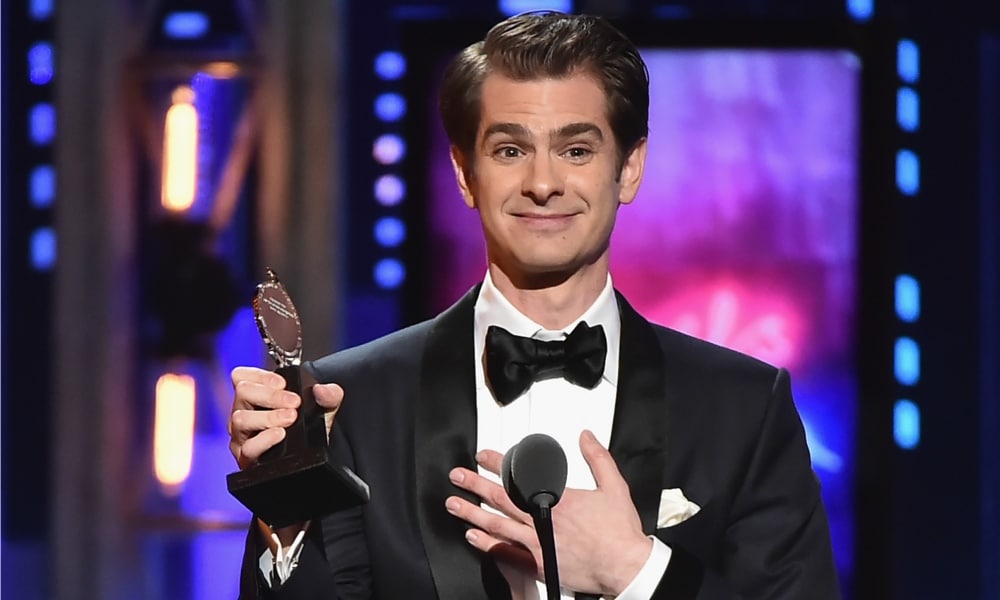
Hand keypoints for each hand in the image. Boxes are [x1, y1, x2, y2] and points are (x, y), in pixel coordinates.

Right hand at [228, 366, 343, 469]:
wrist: (314, 457)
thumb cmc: (310, 429)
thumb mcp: (324, 408)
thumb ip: (329, 395)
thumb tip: (322, 390)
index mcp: (256, 396)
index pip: (242, 375)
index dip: (261, 376)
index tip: (283, 383)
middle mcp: (245, 412)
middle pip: (243, 392)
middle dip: (271, 395)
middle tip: (294, 403)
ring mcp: (243, 435)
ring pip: (241, 418)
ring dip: (269, 417)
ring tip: (290, 419)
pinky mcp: (246, 458)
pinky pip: (248, 448)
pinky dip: (264, 440)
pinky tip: (280, 434)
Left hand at [445, 430, 651, 594]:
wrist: (625, 567)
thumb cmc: (620, 533)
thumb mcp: (614, 486)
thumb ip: (598, 458)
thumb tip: (586, 437)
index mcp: (558, 499)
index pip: (520, 476)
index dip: (498, 464)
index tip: (482, 457)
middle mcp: (543, 520)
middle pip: (501, 499)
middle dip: (475, 485)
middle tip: (458, 477)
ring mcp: (538, 543)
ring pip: (496, 525)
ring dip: (472, 513)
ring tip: (455, 505)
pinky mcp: (539, 564)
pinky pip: (506, 553)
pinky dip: (486, 545)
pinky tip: (473, 538)